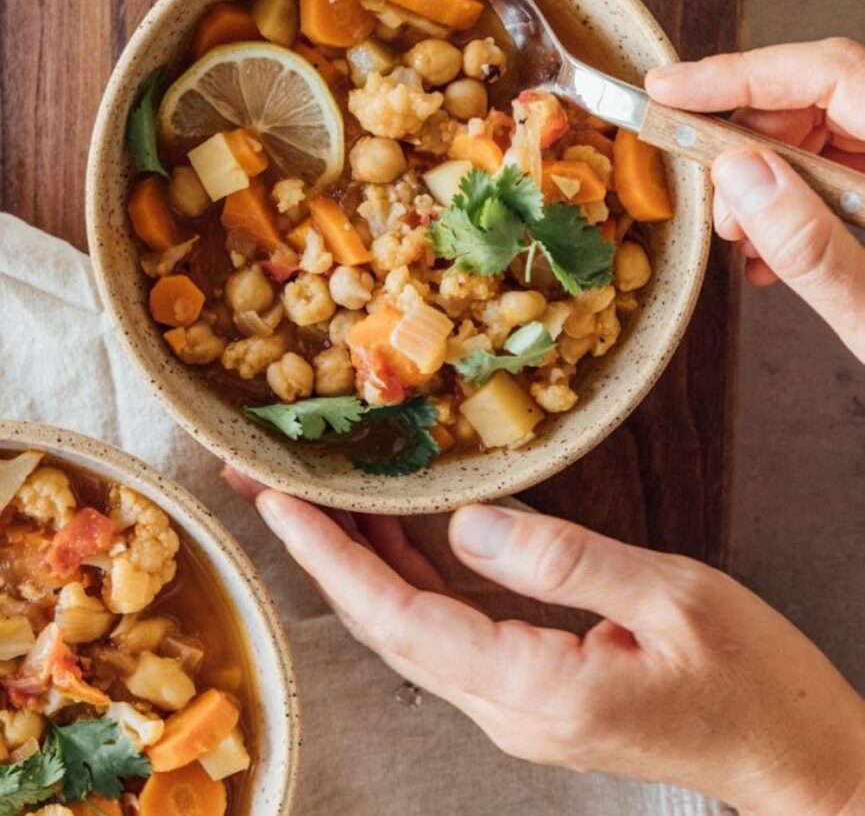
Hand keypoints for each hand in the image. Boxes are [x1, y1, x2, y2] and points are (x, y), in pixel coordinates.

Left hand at [226, 475, 864, 815]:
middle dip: (321, 552)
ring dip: (361, 559)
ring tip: (322, 491)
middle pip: (385, 624)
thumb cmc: (752, 679)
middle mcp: (507, 707)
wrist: (792, 757)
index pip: (400, 617)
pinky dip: (413, 573)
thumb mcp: (672, 598)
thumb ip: (564, 559)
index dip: (330, 558)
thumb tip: (467, 521)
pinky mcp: (532, 691)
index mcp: (536, 687)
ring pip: (411, 627)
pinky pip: (450, 628)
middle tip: (272, 484)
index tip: (279, 504)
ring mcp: (515, 705)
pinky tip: (404, 526)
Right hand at [645, 38, 864, 361]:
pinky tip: (774, 252)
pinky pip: (844, 173)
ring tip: (743, 236)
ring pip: (828, 134)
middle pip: (825, 96)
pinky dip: (798, 203)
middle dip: (752, 140)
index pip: (833, 72)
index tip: (673, 89)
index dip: (743, 72)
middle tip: (712, 192)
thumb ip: (809, 242)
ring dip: (769, 178)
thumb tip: (737, 173)